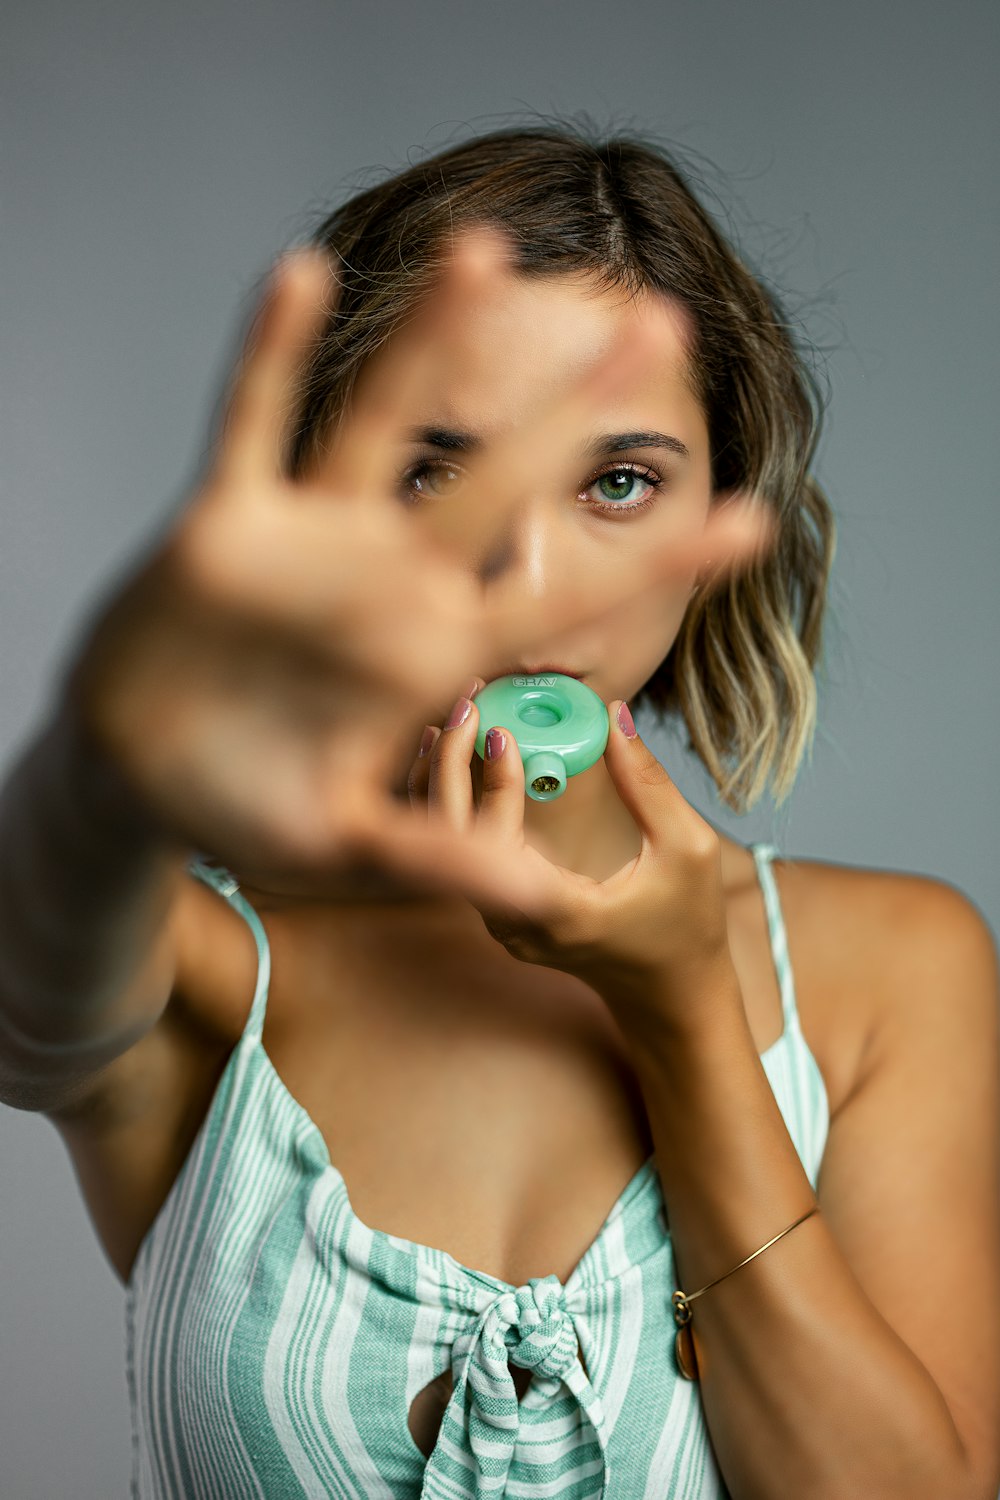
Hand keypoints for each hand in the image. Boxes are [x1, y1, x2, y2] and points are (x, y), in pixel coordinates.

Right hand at [60, 232, 774, 913]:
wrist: (143, 776)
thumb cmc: (249, 809)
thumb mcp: (349, 843)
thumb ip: (444, 854)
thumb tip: (552, 903)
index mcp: (432, 653)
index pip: (562, 603)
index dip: (655, 568)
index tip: (756, 520)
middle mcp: (389, 581)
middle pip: (497, 483)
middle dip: (570, 412)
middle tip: (657, 323)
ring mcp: (314, 543)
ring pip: (381, 422)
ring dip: (428, 341)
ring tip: (487, 249)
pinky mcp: (229, 522)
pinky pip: (252, 423)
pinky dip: (271, 353)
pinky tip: (303, 274)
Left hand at [406, 687, 737, 1039]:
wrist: (670, 994)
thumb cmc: (687, 925)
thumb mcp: (687, 849)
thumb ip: (649, 784)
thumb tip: (614, 713)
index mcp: (560, 912)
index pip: (499, 845)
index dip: (492, 783)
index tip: (501, 732)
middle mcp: (514, 923)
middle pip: (451, 842)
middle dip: (447, 767)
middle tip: (463, 707)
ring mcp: (500, 923)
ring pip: (444, 848)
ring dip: (441, 782)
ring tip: (445, 722)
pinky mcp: (499, 913)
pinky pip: (459, 853)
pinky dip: (453, 804)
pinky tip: (455, 759)